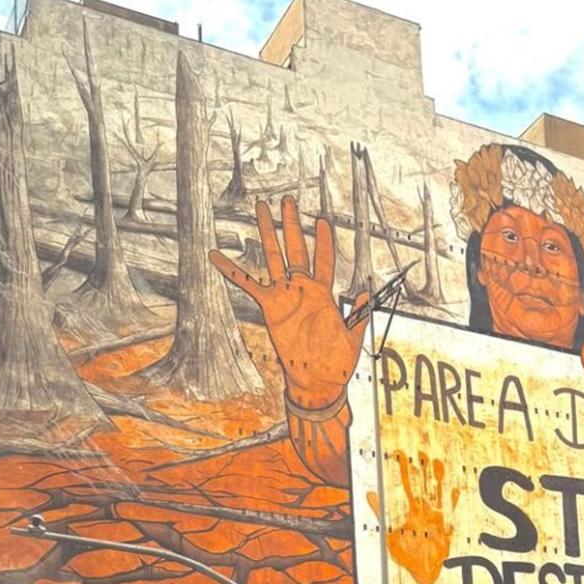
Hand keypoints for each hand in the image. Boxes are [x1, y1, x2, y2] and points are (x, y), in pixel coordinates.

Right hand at [210, 197, 364, 410]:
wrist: (317, 382)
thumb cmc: (337, 362)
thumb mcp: (354, 336)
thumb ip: (359, 313)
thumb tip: (366, 291)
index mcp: (324, 293)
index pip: (325, 259)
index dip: (324, 240)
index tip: (322, 219)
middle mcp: (302, 289)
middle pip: (296, 249)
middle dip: (292, 225)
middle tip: (287, 201)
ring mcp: (285, 296)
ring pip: (274, 258)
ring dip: (268, 234)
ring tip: (261, 208)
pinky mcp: (269, 308)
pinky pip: (248, 286)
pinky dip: (232, 271)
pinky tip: (216, 255)